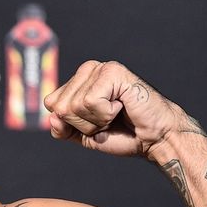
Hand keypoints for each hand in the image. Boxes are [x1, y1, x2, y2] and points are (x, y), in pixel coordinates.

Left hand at [44, 60, 190, 158]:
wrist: (155, 138)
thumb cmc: (123, 134)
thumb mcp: (83, 135)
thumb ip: (62, 129)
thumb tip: (53, 116)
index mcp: (78, 82)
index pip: (52, 105)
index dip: (71, 125)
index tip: (97, 124)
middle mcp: (87, 70)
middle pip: (60, 107)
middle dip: (84, 124)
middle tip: (109, 120)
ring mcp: (100, 68)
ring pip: (74, 105)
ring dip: (97, 120)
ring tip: (117, 114)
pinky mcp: (112, 71)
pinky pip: (90, 102)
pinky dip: (106, 114)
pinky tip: (122, 106)